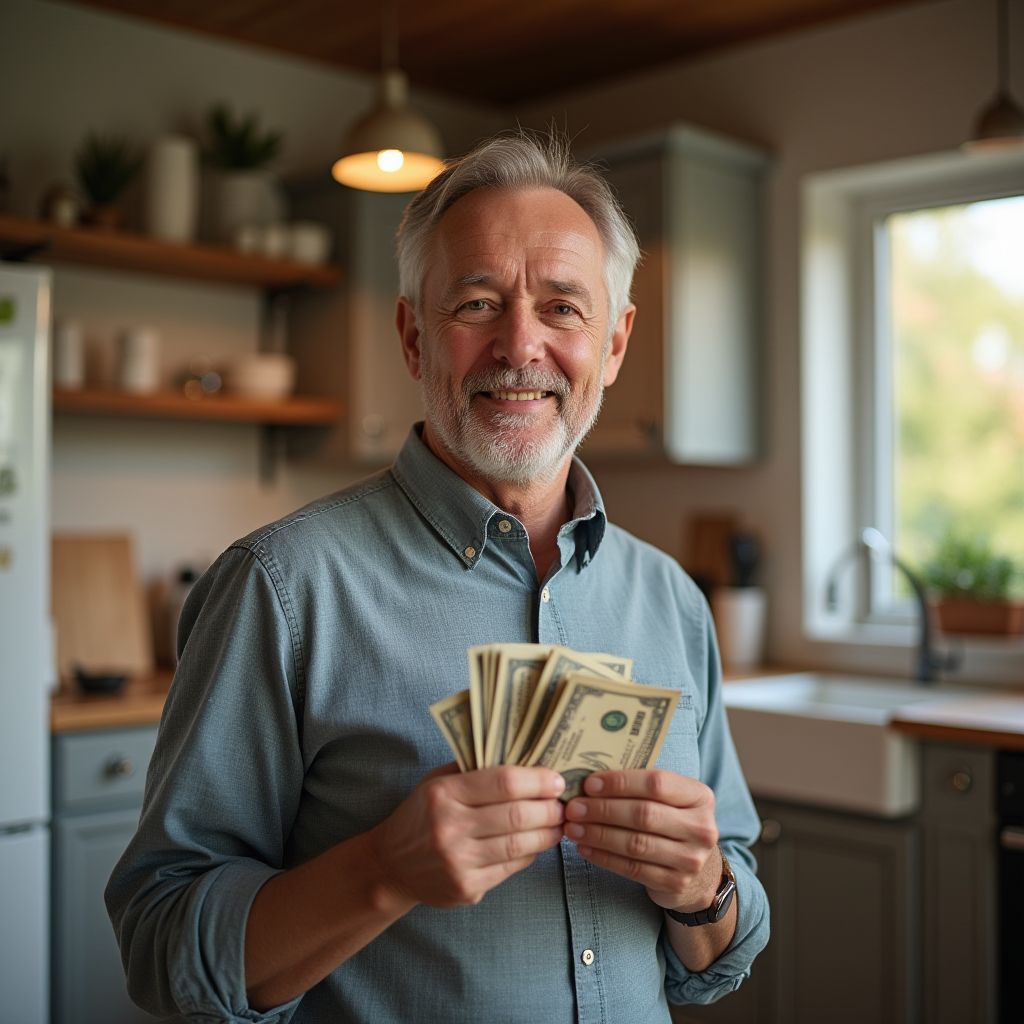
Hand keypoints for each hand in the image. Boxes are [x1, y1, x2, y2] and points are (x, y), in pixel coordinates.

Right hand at [369, 764, 565, 908]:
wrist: (390, 865)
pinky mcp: (466, 888)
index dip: (537, 780)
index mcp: (444, 793)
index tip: (556, 779)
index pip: (504, 782)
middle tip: (564, 804)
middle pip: (518, 815)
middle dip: (550, 808)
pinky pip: (511, 868)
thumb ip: (473, 769)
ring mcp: (458, 861)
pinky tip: (536, 844)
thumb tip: (524, 758)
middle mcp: (450, 827)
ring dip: (548, 833)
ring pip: (520, 845)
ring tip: (558, 824)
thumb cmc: (421, 814)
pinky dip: (530, 854)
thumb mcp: (437, 781)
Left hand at [562, 769, 719, 911]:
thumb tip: (590, 781)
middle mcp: (701, 827)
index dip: (620, 783)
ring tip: (573, 829)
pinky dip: (604, 857)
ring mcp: (691, 858)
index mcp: (699, 796)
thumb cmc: (672, 822)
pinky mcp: (676, 883)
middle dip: (603, 810)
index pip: (656, 783)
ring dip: (598, 835)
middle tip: (574, 808)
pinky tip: (585, 849)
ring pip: (636, 844)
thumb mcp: (669, 800)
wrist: (699, 870)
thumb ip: (639, 787)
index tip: (589, 784)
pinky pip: (632, 869)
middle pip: (644, 814)